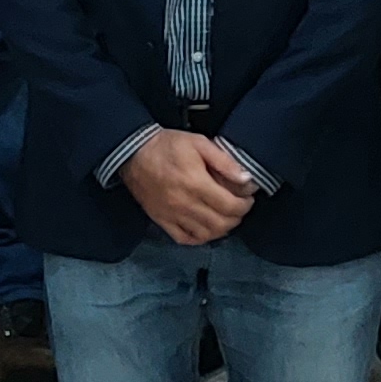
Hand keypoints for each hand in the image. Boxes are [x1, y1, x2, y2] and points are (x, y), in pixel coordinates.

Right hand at [124, 130, 257, 247]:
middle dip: (236, 218)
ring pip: (205, 235)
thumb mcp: (199, 143)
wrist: (133, 152)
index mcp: (196, 184)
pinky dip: (199, 238)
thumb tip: (245, 179)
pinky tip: (206, 228)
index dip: (244, 205)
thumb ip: (224, 162)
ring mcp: (172, 215)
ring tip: (225, 217)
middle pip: (221, 224)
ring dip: (221, 230)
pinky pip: (184, 238)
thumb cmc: (167, 145)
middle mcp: (185, 204)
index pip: (230, 206)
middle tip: (239, 208)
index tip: (247, 199)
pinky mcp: (161, 220)